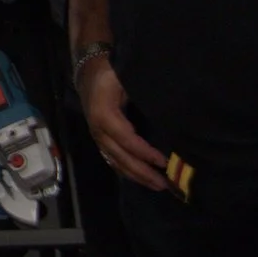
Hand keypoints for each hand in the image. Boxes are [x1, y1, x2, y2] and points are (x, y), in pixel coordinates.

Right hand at [79, 57, 168, 190]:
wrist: (88, 72)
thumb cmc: (111, 71)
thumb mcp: (124, 75)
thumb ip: (142, 90)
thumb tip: (169, 107)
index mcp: (103, 113)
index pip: (126, 138)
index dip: (144, 152)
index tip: (164, 161)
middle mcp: (98, 129)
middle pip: (120, 156)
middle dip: (142, 172)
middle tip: (164, 183)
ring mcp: (97, 137)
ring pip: (116, 162)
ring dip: (136, 176)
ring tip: (157, 185)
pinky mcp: (100, 141)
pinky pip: (113, 160)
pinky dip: (127, 171)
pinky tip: (141, 178)